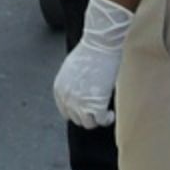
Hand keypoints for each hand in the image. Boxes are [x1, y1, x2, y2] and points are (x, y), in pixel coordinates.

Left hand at [52, 0, 131, 127]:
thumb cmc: (89, 52)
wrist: (100, 45)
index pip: (65, 111)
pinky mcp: (95, 105)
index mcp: (59, 89)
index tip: (87, 110)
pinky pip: (100, 121)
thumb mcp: (72, 70)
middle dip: (88, 116)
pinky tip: (110, 113)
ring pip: (87, 124)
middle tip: (98, 110)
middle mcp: (66, 98)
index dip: (77, 111)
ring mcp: (80, 103)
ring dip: (97, 119)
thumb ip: (72, 84)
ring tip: (105, 112)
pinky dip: (107, 119)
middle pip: (76, 119)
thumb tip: (81, 92)